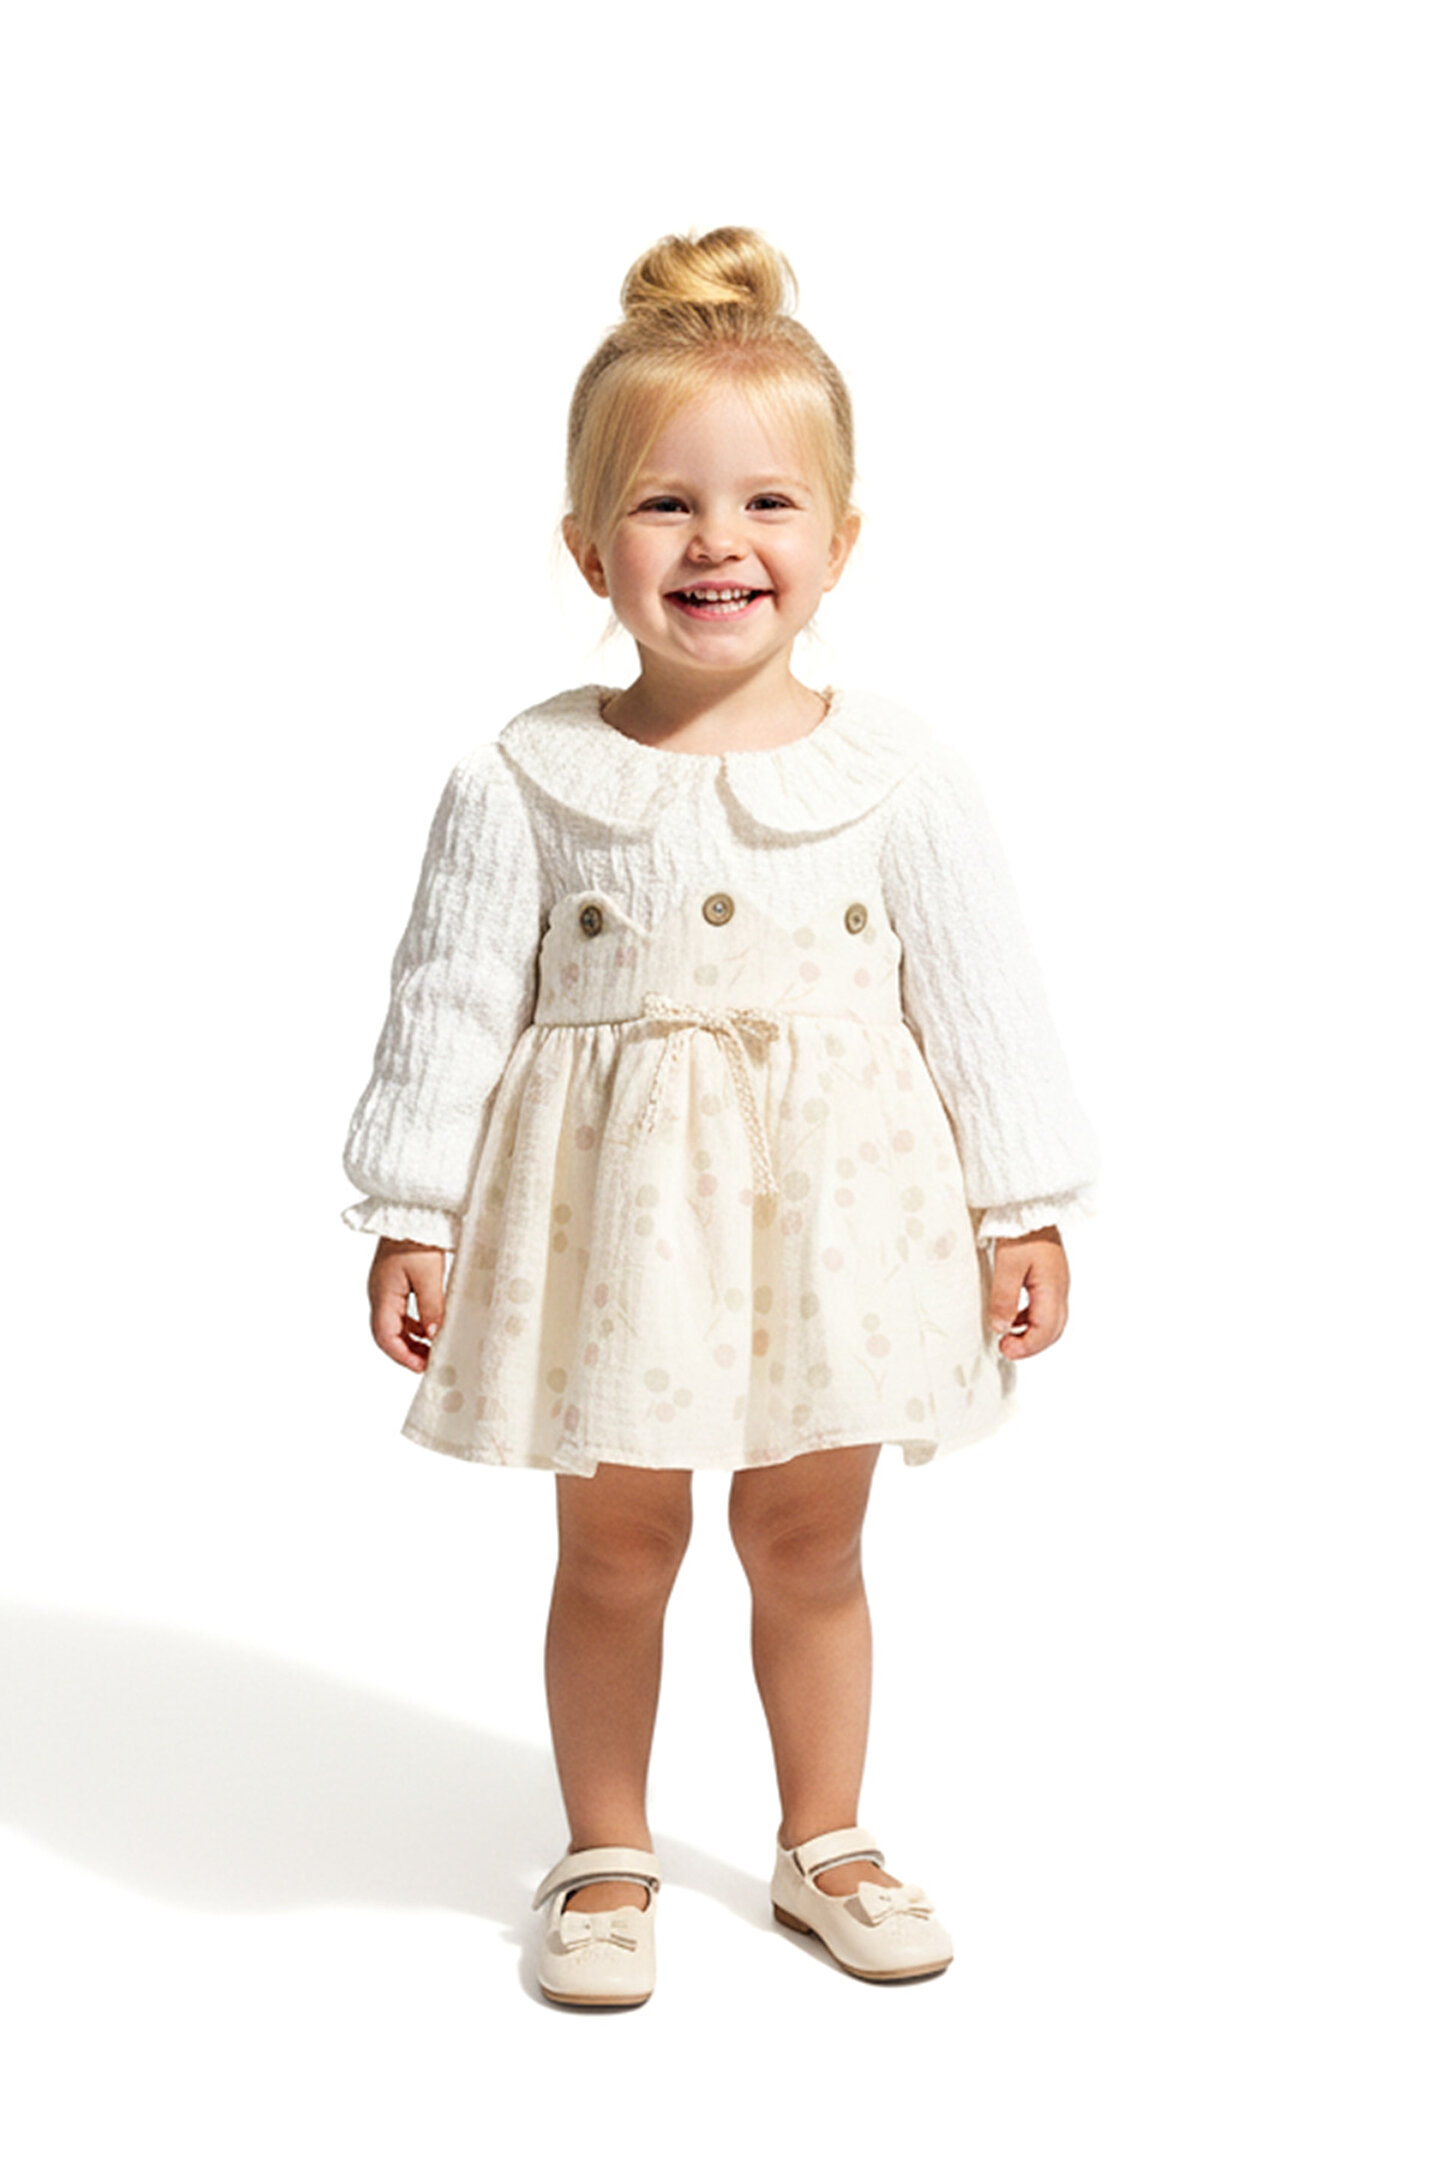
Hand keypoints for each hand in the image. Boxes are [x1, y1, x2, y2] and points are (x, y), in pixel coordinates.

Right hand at [368, 1237, 447, 1370]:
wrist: (412, 1211)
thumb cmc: (417, 1238)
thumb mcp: (429, 1275)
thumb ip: (431, 1307)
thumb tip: (433, 1335)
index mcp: (383, 1295)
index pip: (385, 1337)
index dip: (403, 1356)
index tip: (422, 1367)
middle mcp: (379, 1294)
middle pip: (387, 1334)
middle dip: (407, 1352)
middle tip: (430, 1362)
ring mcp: (385, 1288)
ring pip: (394, 1324)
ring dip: (411, 1339)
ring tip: (432, 1349)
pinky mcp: (394, 1281)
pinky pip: (400, 1311)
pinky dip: (414, 1324)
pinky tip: (430, 1327)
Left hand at [988, 1226, 1068, 1359]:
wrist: (1031, 1206)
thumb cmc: (1021, 1231)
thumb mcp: (1007, 1265)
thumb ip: (1004, 1298)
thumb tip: (1001, 1328)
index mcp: (1053, 1288)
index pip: (1046, 1330)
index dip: (1026, 1347)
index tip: (1004, 1349)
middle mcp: (1060, 1290)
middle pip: (1054, 1331)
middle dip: (1031, 1345)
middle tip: (1005, 1348)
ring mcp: (1058, 1285)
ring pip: (1052, 1322)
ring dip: (1031, 1334)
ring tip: (1007, 1335)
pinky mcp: (1051, 1279)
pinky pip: (1046, 1309)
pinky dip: (1031, 1320)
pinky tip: (1013, 1317)